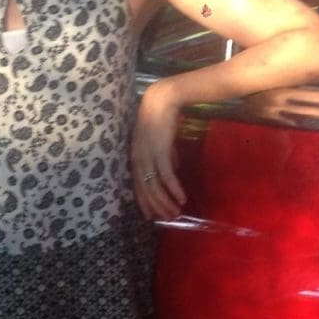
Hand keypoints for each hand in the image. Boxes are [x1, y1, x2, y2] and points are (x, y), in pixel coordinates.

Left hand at [132, 86, 186, 220]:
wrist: (163, 99)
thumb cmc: (162, 118)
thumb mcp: (162, 141)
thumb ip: (167, 156)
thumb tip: (174, 169)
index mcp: (136, 157)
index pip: (137, 186)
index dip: (145, 202)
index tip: (152, 216)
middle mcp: (138, 159)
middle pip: (145, 190)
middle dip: (157, 207)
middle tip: (168, 218)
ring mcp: (148, 156)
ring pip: (155, 187)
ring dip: (166, 202)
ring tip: (176, 213)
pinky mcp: (160, 151)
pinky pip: (166, 176)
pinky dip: (174, 189)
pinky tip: (181, 199)